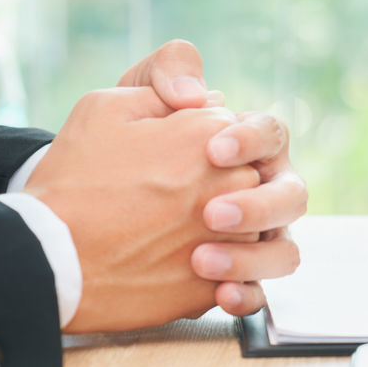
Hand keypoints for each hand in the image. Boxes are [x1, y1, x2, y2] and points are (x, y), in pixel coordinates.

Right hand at [25, 87, 261, 332]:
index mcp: (212, 134)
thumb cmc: (73, 180)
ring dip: (220, 231)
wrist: (44, 257)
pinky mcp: (216, 284)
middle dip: (217, 187)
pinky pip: (230, 276)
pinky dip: (207, 272)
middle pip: (247, 178)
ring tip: (164, 235)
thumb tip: (210, 99)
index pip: (232, 132)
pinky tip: (168, 267)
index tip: (169, 161)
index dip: (200, 147)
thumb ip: (165, 95)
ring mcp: (231, 236)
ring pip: (247, 228)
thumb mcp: (105, 108)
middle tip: (166, 201)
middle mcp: (233, 182)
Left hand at [119, 39, 306, 314]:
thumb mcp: (129, 100)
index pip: (273, 134)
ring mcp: (253, 238)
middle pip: (292, 194)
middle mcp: (261, 191)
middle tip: (213, 213)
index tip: (214, 150)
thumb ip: (166, 72)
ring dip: (252, 257)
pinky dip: (247, 294)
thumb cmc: (116, 150)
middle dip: (259, 205)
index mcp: (248, 146)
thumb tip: (198, 92)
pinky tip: (220, 294)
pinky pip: (259, 294)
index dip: (252, 140)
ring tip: (200, 261)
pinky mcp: (234, 277)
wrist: (75, 215)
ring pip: (285, 250)